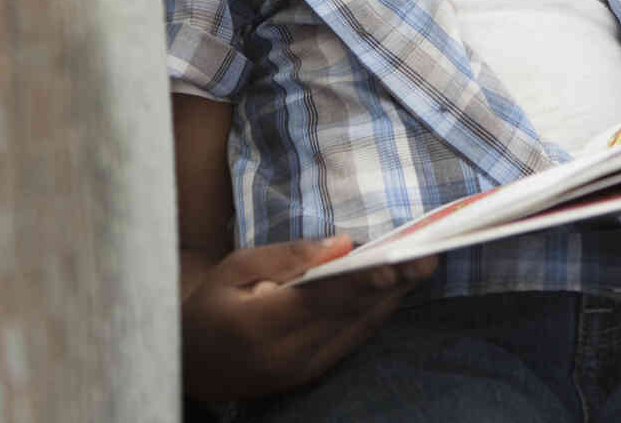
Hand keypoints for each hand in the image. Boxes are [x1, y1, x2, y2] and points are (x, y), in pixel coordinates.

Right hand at [180, 237, 435, 401]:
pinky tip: (397, 290)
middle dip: (391, 285)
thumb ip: (289, 256)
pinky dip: (375, 314)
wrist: (192, 361)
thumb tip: (342, 245)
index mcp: (257, 325)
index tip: (397, 261)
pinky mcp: (310, 376)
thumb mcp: (236, 267)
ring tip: (424, 267)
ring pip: (356, 329)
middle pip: (347, 315)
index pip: (320, 299)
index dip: (361, 281)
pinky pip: (351, 340)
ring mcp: (299, 370)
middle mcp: (283, 354)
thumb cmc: (212, 303)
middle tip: (428, 255)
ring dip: (392, 299)